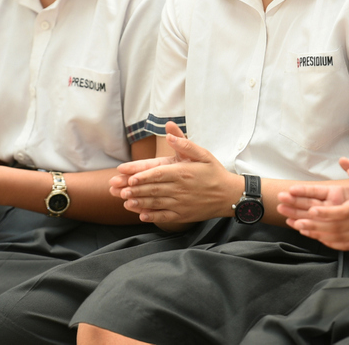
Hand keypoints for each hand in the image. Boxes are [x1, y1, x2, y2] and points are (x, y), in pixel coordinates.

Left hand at [115, 122, 240, 223]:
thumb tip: (169, 132)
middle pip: (153, 189)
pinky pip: (165, 216)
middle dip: (135, 189)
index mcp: (183, 172)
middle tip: (119, 189)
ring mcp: (181, 203)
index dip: (143, 175)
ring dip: (139, 202)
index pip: (158, 173)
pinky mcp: (183, 214)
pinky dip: (153, 216)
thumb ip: (185, 143)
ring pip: (156, 203)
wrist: (229, 195)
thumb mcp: (203, 153)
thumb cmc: (214, 172)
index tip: (129, 176)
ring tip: (125, 201)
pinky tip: (142, 216)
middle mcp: (180, 188)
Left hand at [283, 158, 348, 250]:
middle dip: (315, 225)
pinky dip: (330, 243)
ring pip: (338, 238)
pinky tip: (317, 238)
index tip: (312, 210)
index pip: (343, 212)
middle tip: (295, 221)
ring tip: (300, 228)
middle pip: (336, 227)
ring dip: (318, 234)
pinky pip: (345, 245)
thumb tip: (345, 162)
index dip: (326, 213)